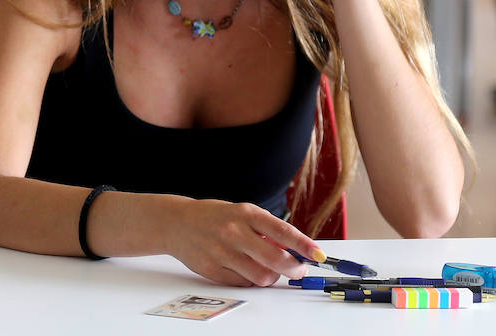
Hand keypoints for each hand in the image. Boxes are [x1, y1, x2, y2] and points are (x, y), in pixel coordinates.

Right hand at [166, 199, 320, 286]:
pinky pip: (243, 283)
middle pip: (275, 259)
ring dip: (272, 277)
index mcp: (245, 213)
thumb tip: (294, 249)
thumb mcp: (242, 213)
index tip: (318, 254)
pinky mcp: (212, 270)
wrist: (177, 223)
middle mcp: (234, 232)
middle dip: (293, 268)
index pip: (282, 231)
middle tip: (299, 270)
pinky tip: (247, 269)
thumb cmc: (215, 217)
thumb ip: (266, 229)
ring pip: (261, 276)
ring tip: (270, 270)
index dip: (303, 245)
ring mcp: (222, 252)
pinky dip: (251, 280)